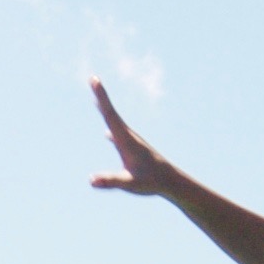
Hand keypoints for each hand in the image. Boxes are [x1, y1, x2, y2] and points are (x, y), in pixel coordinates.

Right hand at [88, 81, 185, 200]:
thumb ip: (111, 181)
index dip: (102, 97)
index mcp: (126, 140)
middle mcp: (129, 137)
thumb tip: (91, 180)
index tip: (95, 79)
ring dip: (106, 110)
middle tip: (93, 79)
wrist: (172, 182)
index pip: (110, 115)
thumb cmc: (152, 182)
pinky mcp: (134, 151)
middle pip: (112, 114)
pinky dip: (111, 129)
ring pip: (116, 123)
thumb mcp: (130, 184)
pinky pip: (119, 136)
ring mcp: (132, 143)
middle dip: (102, 97)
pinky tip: (107, 134)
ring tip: (97, 101)